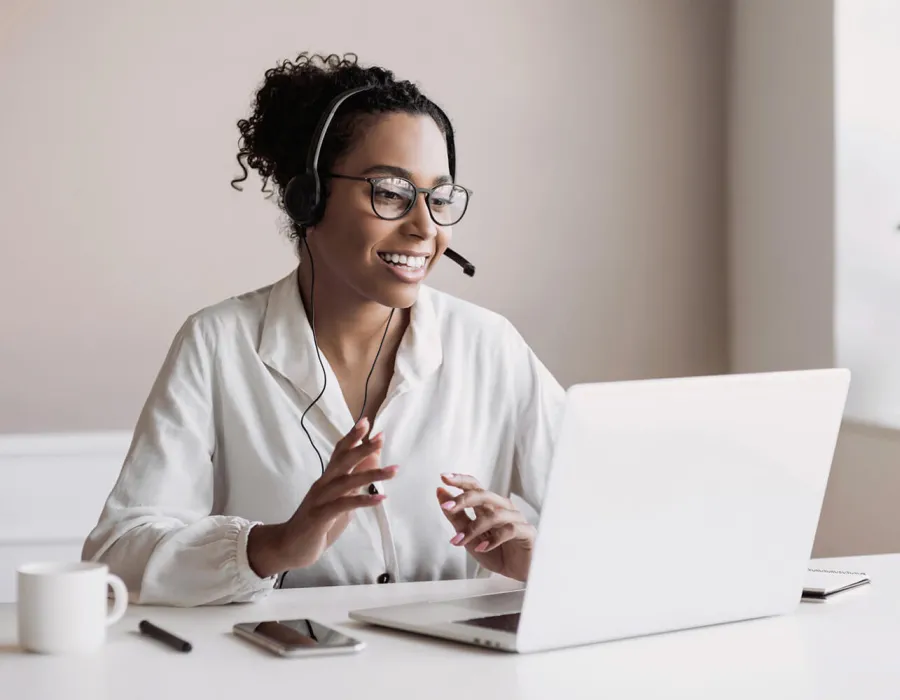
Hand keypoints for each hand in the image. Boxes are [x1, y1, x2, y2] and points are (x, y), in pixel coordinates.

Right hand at [248, 418, 397, 577]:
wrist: (288, 548)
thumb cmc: (316, 525)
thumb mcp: (339, 503)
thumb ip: (353, 486)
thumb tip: (371, 468)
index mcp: (326, 480)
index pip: (339, 453)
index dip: (352, 438)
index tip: (367, 423)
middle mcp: (322, 485)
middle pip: (343, 461)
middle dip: (362, 448)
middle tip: (381, 436)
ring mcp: (320, 500)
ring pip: (346, 482)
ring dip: (371, 474)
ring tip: (393, 470)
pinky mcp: (320, 517)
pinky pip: (343, 505)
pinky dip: (362, 500)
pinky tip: (380, 498)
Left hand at [436, 473, 535, 581]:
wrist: (518, 574)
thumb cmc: (496, 553)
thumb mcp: (470, 538)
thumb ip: (456, 517)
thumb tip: (441, 493)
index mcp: (489, 506)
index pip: (475, 486)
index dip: (461, 480)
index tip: (443, 477)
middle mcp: (503, 508)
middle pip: (484, 495)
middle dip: (464, 499)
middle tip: (447, 507)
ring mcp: (516, 518)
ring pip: (495, 515)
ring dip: (474, 528)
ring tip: (459, 540)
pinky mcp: (527, 532)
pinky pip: (509, 530)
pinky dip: (493, 540)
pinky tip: (482, 548)